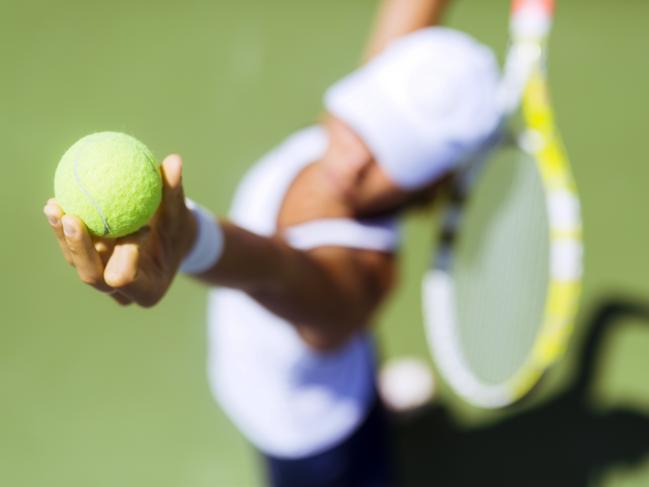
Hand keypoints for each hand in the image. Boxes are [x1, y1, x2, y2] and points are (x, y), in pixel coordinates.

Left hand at [43, 154, 196, 306]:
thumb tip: (175, 161)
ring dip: (64, 236)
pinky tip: (55, 203)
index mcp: (148, 289)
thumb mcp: (180, 211)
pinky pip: (73, 249)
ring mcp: (102, 281)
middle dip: (80, 249)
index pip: (127, 278)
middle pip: (93, 276)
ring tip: (54, 206)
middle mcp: (121, 292)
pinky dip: (64, 228)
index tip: (125, 232)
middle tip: (73, 219)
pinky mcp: (90, 266)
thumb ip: (174, 191)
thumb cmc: (178, 227)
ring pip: (78, 262)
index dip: (122, 259)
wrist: (168, 241)